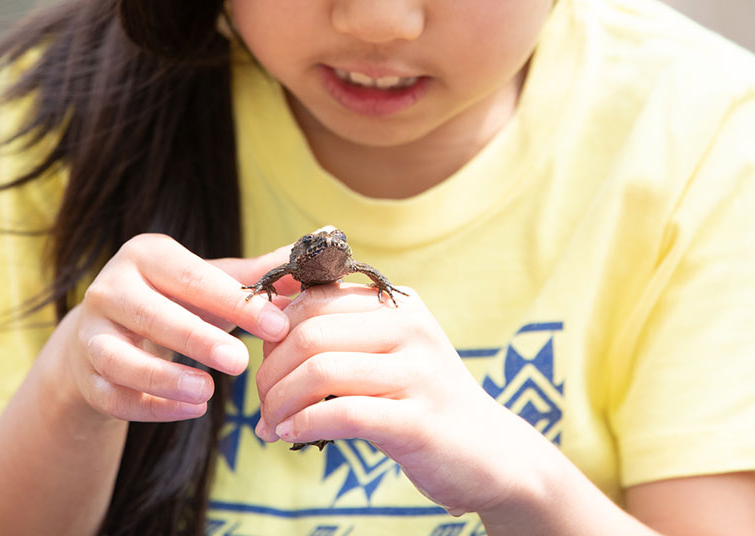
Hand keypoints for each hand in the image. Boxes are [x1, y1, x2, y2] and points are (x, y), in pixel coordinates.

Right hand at [62, 233, 295, 423]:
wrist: (107, 333)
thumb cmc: (174, 301)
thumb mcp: (212, 282)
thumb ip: (260, 275)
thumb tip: (321, 258)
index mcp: (147, 255)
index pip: (194, 278)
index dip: (237, 302)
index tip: (279, 326)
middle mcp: (110, 288)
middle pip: (153, 315)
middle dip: (199, 340)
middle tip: (242, 363)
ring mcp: (90, 334)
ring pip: (121, 359)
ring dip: (166, 379)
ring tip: (210, 394)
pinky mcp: (85, 375)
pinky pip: (114, 396)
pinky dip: (152, 407)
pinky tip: (192, 410)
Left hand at [254, 283, 549, 516]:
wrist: (491, 454)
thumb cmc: (422, 402)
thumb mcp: (387, 353)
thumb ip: (339, 330)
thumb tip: (269, 308)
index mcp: (399, 304)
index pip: (312, 300)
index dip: (273, 335)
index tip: (265, 369)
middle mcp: (411, 328)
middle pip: (309, 332)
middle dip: (270, 371)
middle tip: (262, 404)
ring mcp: (418, 373)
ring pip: (320, 370)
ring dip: (280, 402)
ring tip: (271, 425)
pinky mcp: (419, 420)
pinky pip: (344, 414)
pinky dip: (304, 425)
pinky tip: (290, 436)